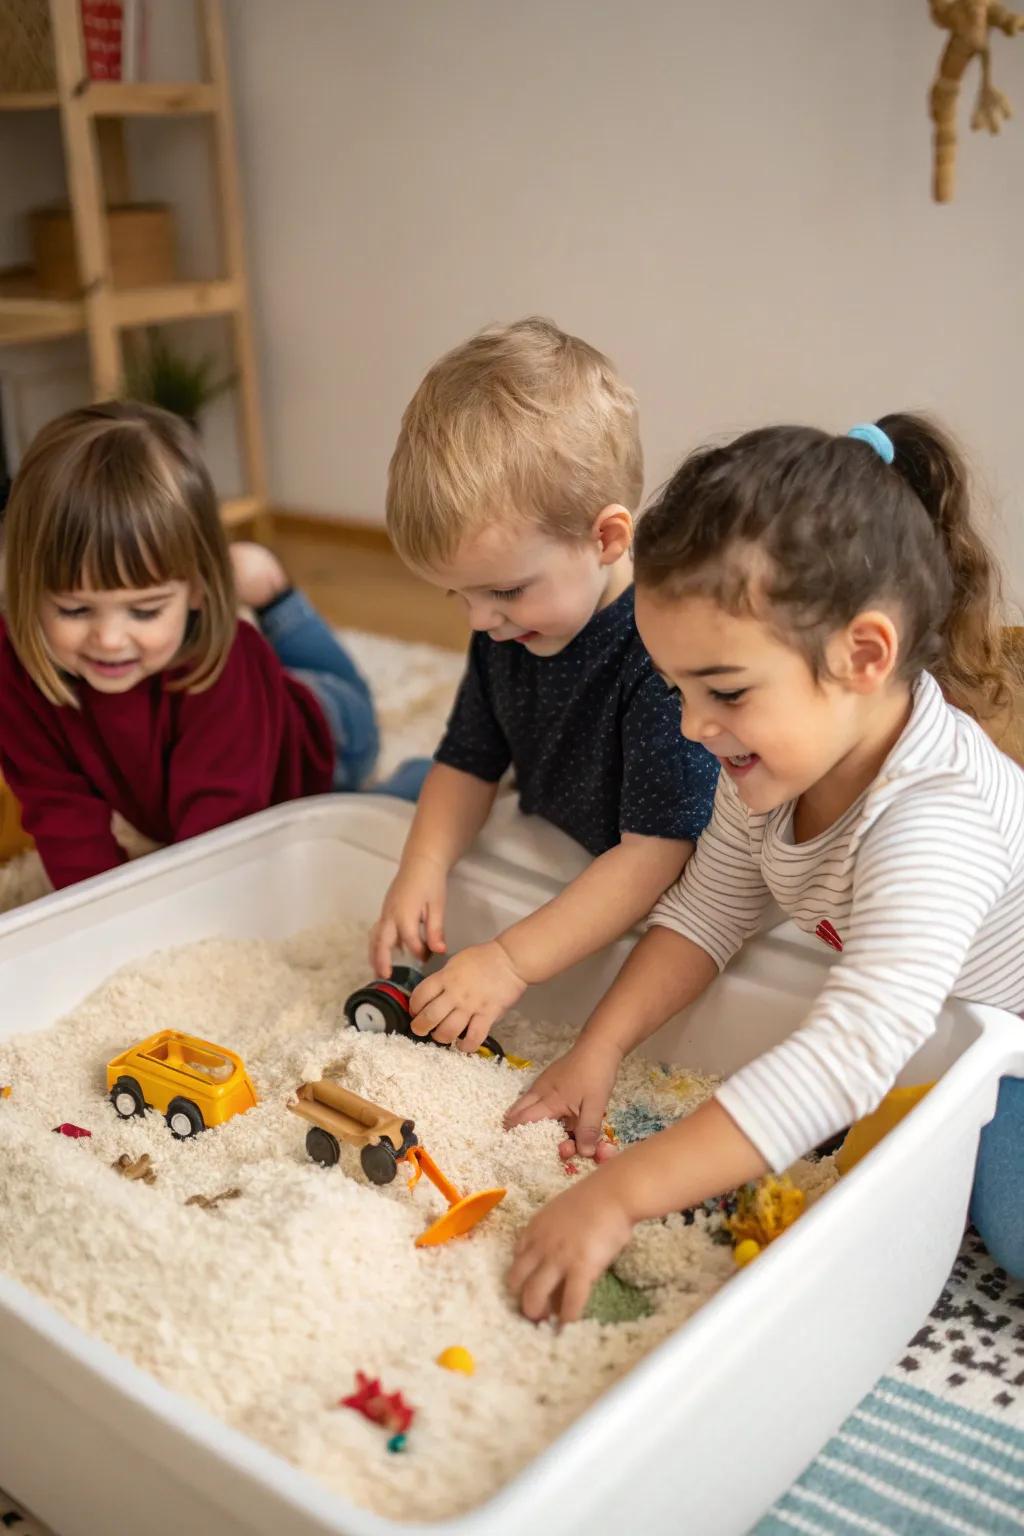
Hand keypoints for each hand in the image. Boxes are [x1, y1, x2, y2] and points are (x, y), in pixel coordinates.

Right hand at [369, 854, 447, 974]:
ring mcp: (385, 912)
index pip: (410, 941)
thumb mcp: (437, 906)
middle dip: (381, 961)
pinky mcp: (385, 910)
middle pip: (381, 942)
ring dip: (375, 955)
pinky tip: (386, 953)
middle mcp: (390, 915)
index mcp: (404, 914)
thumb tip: (438, 951)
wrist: (420, 862)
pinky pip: (377, 931)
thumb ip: (435, 930)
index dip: (419, 952)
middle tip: (385, 978)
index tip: (428, 958)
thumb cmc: (431, 883)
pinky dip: (378, 944)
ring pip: (375, 937)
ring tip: (378, 972)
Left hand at [408, 939, 526, 1051]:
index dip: (413, 1007)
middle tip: (420, 1029)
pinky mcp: (487, 1015)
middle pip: (429, 1017)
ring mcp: (471, 1005)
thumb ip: (444, 979)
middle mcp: (455, 993)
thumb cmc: (484, 958)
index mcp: (445, 977)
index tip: (415, 1012)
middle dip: (419, 1027)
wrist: (510, 959)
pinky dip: (466, 1045)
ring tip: (442, 1036)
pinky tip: (462, 1044)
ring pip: (447, 1031)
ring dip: (440, 1037)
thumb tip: (433, 995)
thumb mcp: (456, 962)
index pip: (419, 996)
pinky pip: (473, 1037)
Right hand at [504, 1037, 621, 1156]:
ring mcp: (544, 1083)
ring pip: (525, 1101)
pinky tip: (539, 1112)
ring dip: (521, 1114)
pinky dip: (532, 1106)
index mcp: (549, 1101)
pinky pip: (534, 1095)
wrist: (599, 1046)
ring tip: (517, 1128)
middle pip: (518, 1109)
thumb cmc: (596, 1075)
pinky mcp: (551, 1078)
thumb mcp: (596, 1105)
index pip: (525, 1120)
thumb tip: (584, 1154)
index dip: (517, 1134)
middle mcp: (541, 1091)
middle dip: (512, 1124)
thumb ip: (589, 1130)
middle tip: (508, 1137)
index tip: (509, 1146)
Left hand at [508, 1174, 634, 1321]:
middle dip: (521, 1299)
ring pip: (534, 1295)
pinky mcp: (580, 1268)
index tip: (531, 1287)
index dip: (521, 1278)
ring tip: (547, 1321)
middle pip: (516, 1281)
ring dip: (537, 1312)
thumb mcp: (560, 1212)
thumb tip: (557, 1257)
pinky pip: (570, 1301)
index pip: (515, 1260)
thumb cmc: (594, 1199)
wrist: (614, 1193)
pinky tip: (570, 1322)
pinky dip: (568, 1316)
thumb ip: (552, 1234)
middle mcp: (539, 1245)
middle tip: (535, 1310)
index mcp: (534, 1229)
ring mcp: (558, 1257)